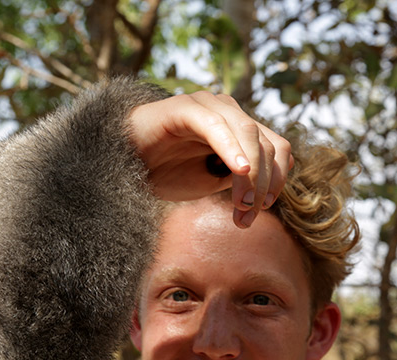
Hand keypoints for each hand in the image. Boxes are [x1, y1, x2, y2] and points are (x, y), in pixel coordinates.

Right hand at [128, 91, 293, 227]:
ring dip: (251, 174)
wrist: (118, 167)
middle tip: (247, 215)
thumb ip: (242, 178)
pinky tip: (239, 170)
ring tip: (242, 204)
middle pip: (268, 145)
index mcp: (239, 128)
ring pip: (249, 135)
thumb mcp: (212, 181)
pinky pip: (216, 125)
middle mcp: (228, 111)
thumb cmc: (165, 174)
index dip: (277, 181)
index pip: (277, 149)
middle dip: (264, 185)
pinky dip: (231, 148)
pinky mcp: (184, 107)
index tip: (260, 211)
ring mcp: (207, 105)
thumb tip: (275, 182)